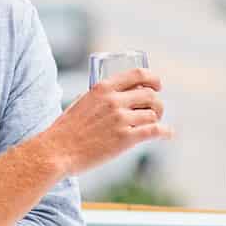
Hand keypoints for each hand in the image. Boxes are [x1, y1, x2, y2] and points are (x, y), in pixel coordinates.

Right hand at [45, 68, 172, 175]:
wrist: (57, 151)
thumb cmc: (66, 130)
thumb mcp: (82, 102)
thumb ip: (100, 97)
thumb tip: (117, 97)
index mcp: (103, 87)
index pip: (138, 74)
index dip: (153, 78)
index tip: (157, 85)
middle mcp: (114, 100)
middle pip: (150, 95)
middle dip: (157, 102)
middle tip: (156, 110)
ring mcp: (121, 119)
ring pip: (153, 114)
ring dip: (157, 119)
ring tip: (155, 125)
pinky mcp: (125, 139)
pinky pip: (154, 131)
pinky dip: (165, 132)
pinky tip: (168, 134)